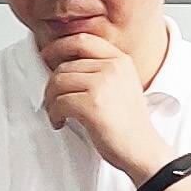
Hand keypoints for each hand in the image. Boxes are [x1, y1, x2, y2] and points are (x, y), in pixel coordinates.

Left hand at [39, 31, 172, 181]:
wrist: (143, 150)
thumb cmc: (129, 124)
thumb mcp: (121, 86)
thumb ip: (99, 71)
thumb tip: (62, 66)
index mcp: (120, 60)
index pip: (82, 40)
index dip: (59, 46)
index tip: (47, 56)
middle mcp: (112, 68)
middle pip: (64, 65)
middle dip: (52, 85)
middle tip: (53, 100)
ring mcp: (103, 85)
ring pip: (58, 82)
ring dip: (51, 101)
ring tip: (58, 114)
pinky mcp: (93, 105)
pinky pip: (59, 102)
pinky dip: (54, 114)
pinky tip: (61, 122)